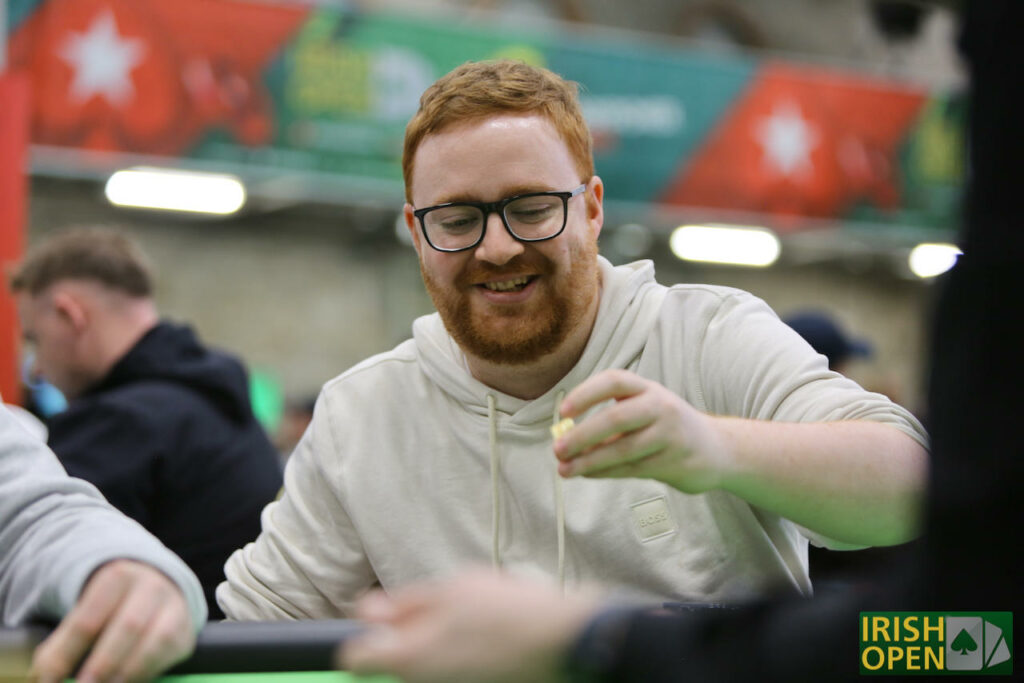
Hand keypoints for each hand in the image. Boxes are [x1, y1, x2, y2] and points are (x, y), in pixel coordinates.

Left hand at [31, 559, 195, 682]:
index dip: (64, 655)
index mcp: (116, 576)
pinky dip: (146, 672)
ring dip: (127, 671)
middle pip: (127, 627)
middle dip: (102, 664)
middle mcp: (151, 586)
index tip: (46, 679)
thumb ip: (63, 642)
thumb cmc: (108, 607)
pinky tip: (125, 681)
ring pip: (157, 640)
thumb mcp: (84, 610)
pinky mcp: (186, 630)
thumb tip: (44, 675)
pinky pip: (170, 653)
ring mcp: (174, 606)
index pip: (87, 620)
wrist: (151, 587)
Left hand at [339, 569, 599, 682]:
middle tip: (447, 609)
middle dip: (412, 634)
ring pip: (427, 665)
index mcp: (407, 658)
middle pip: (396, 660)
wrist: (563, 641)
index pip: (355, 656)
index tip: (389, 616)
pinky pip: (454, 671)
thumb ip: (403, 604)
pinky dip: (463, 657)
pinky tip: (489, 639)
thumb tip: (368, 611)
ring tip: (474, 622)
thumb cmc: (507, 612)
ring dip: (441, 644)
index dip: (368, 630)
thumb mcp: (449, 589)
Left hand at [553, 369, 731, 492]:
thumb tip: (566, 439)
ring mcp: (671, 435)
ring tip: (565, 469)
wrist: (717, 449)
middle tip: (557, 449)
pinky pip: (632, 469)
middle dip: (582, 436)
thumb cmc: (667, 428)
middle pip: (616, 417)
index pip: (614, 381)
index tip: (564, 411)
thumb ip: (609, 422)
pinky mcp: (675, 462)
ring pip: (623, 450)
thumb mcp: (643, 412)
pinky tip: (589, 473)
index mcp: (648, 388)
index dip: (586, 393)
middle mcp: (661, 406)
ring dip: (589, 462)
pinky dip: (606, 472)